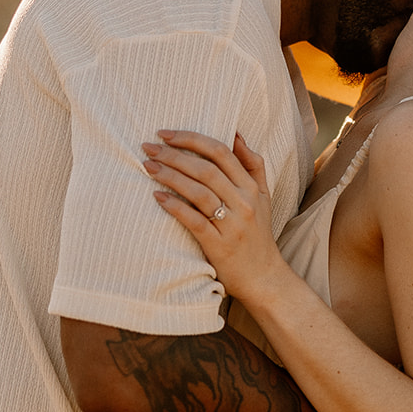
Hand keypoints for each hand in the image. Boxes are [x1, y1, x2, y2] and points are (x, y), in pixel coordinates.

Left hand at [143, 131, 286, 306]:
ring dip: (170, 176)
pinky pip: (194, 221)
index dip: (192, 139)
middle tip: (149, 147)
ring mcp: (232, 224)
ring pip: (199, 192)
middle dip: (174, 154)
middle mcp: (244, 202)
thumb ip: (253, 165)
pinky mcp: (219, 245)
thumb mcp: (264, 196)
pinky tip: (157, 197)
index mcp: (251, 187)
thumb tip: (236, 134)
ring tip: (148, 166)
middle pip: (206, 169)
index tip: (166, 133)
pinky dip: (175, 207)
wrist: (263, 277)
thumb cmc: (257, 234)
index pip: (221, 152)